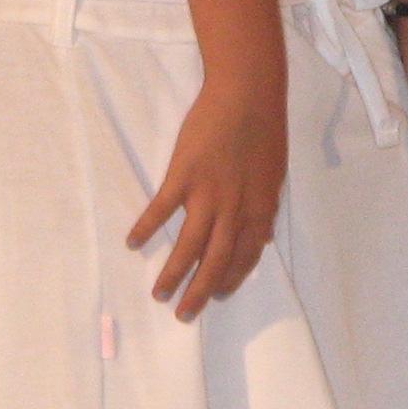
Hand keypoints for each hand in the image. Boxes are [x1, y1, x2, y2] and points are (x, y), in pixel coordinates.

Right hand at [126, 66, 286, 320]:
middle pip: (216, 262)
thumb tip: (262, 239)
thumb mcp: (274, 176)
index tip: (218, 296)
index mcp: (258, 210)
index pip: (244, 257)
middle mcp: (234, 210)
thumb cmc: (265, 131)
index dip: (230, 280)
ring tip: (158, 293)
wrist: (248, 94)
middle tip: (184, 314)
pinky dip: (146, 228)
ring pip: (189, 246)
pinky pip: (161, 209)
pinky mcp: (183, 175)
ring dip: (172, 273)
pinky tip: (133, 242)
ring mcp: (207, 194)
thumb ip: (265, 209)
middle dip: (199, 292)